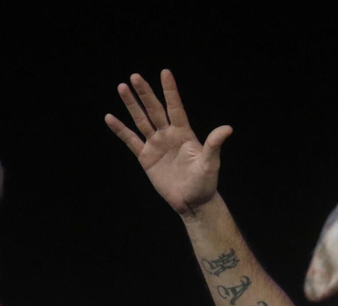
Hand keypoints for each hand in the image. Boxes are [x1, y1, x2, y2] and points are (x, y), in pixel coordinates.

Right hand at [106, 70, 231, 217]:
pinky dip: (120, 130)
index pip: (175, 107)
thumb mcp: (210, 164)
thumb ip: (214, 145)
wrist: (192, 202)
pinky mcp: (146, 158)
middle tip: (135, 76)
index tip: (165, 72)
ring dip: (132, 105)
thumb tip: (227, 129)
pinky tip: (110, 118)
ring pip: (141, 120)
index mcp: (184, 133)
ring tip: (122, 87)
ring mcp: (156, 145)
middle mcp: (168, 135)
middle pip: (155, 110)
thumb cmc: (205, 183)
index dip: (170, 91)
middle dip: (145, 93)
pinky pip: (131, 141)